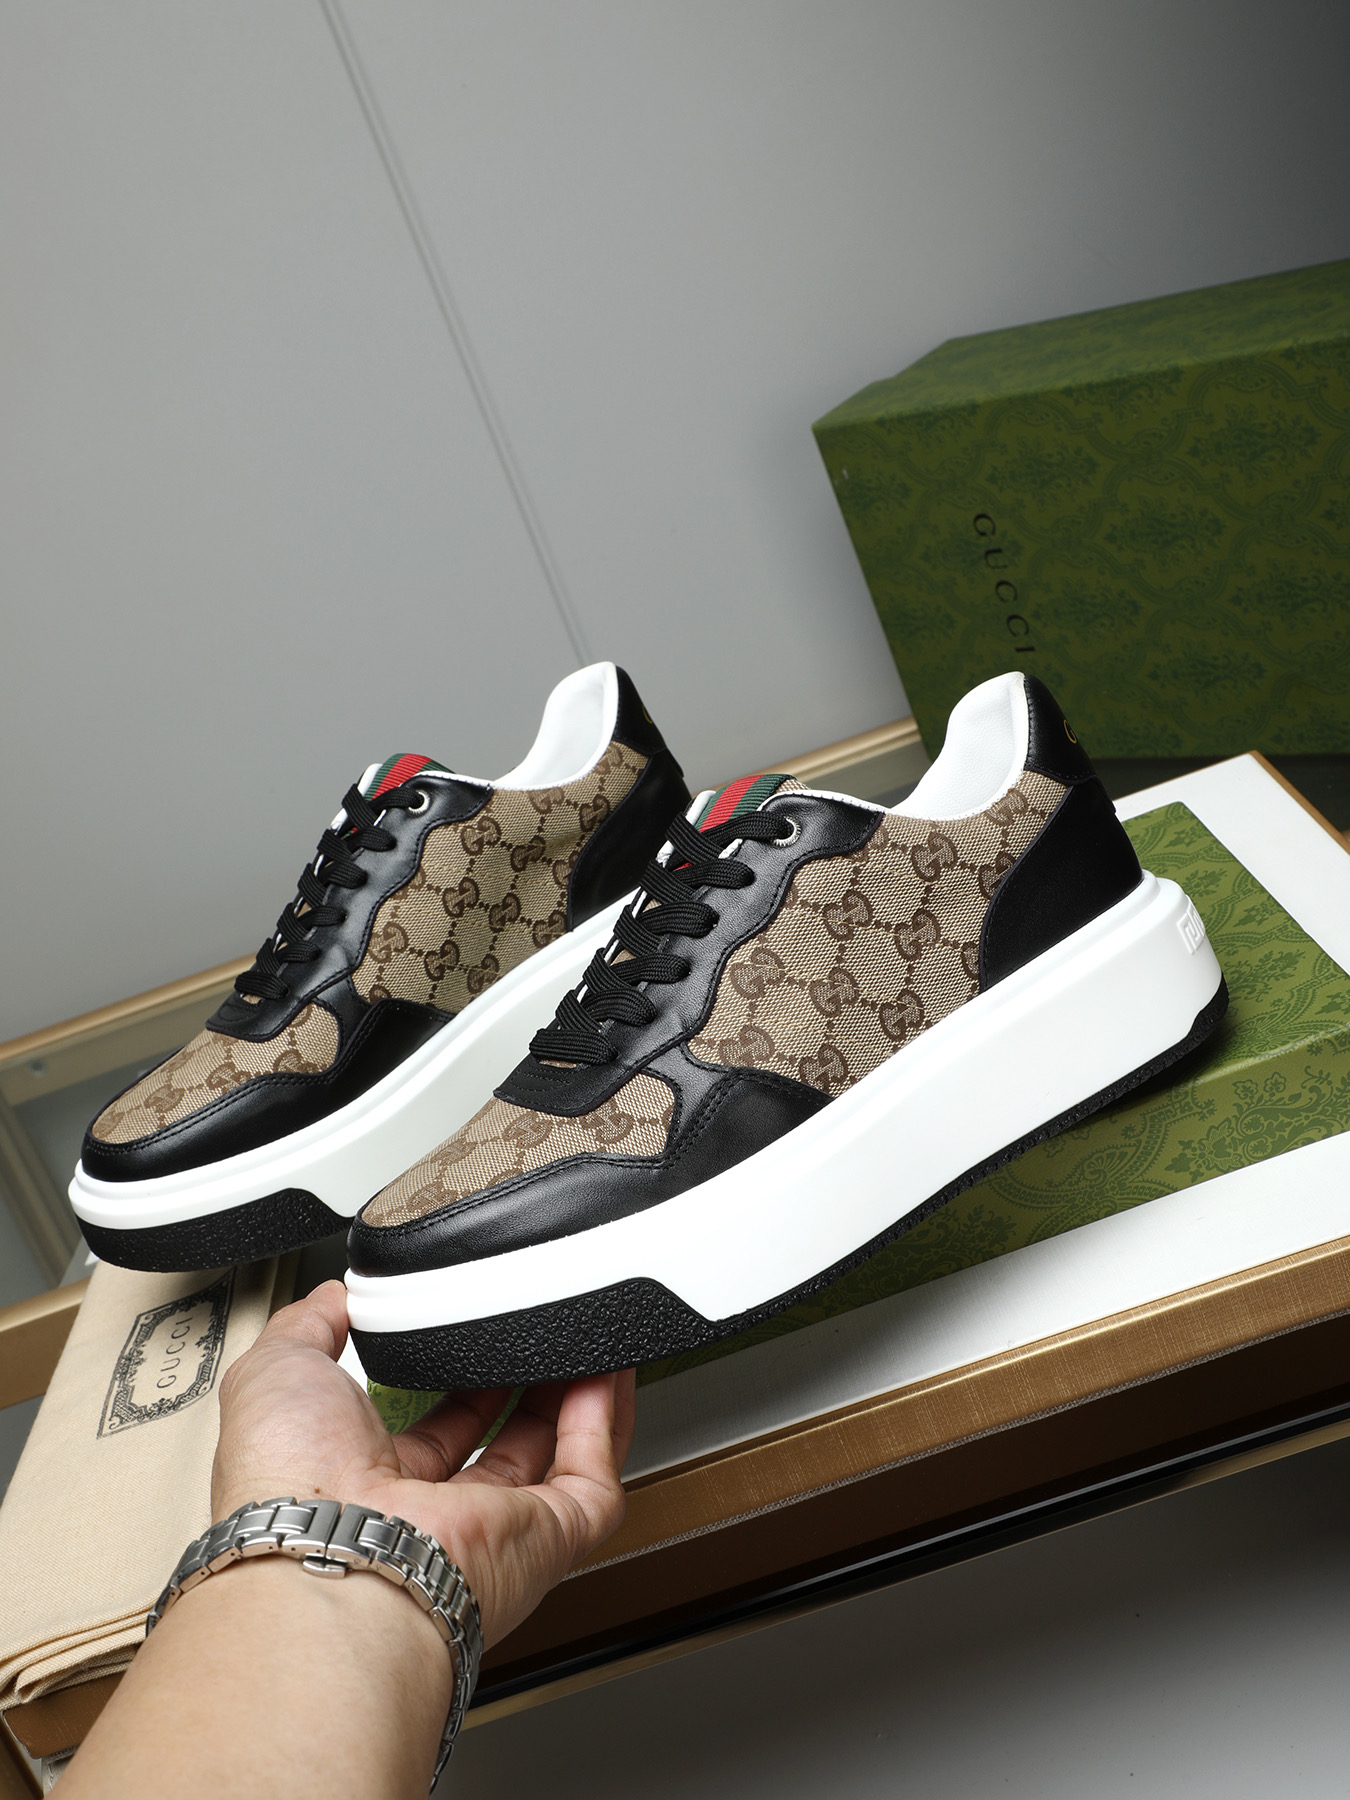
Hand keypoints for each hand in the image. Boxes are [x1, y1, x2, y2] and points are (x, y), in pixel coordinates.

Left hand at [212, 1279, 635, 1648]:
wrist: (326, 1551)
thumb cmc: (287, 1482)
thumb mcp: (278, 1370)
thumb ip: (308, 1325)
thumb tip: (334, 1296)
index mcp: (367, 1486)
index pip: (426, 1436)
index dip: (455, 1387)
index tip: (474, 1341)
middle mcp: (432, 1519)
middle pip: (499, 1453)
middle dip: (525, 1391)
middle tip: (541, 1338)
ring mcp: (491, 1535)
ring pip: (555, 1467)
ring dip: (577, 1401)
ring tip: (588, 1341)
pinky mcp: (541, 1544)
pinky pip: (594, 1486)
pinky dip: (606, 1429)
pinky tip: (604, 1376)